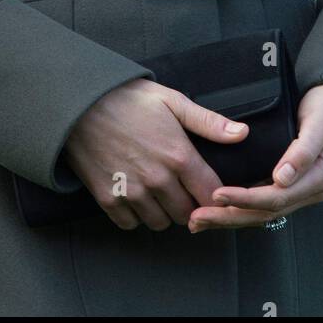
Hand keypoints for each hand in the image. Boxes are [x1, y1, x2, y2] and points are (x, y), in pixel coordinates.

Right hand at [63, 77, 249, 230]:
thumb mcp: (172, 101)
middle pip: (187, 214)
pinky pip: (131, 224)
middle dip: (188, 204)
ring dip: (162, 211)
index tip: (208, 190)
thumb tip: (242, 134)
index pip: (211, 195)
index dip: (215, 196)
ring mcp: (132, 192)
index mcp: (178, 155)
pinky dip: (135, 215)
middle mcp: (158, 179)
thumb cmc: (128, 98)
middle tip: (179, 188)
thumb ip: (209, 122)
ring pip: (160, 222)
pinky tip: (134, 194)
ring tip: (156, 190)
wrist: (79, 103)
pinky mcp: (108, 199)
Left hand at [187, 83, 322, 231]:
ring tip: (200, 220)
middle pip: (266, 212)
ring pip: (263, 212)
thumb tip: (282, 178)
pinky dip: (241, 207)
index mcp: (319, 178)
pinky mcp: (291, 182)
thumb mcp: (321, 122)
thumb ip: (303, 150)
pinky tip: (221, 209)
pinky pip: (265, 201)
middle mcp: (310, 189)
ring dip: (232, 217)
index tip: (217, 195)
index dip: (245, 199)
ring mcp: (301, 188)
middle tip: (197, 218)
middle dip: (230, 216)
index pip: (276, 198)